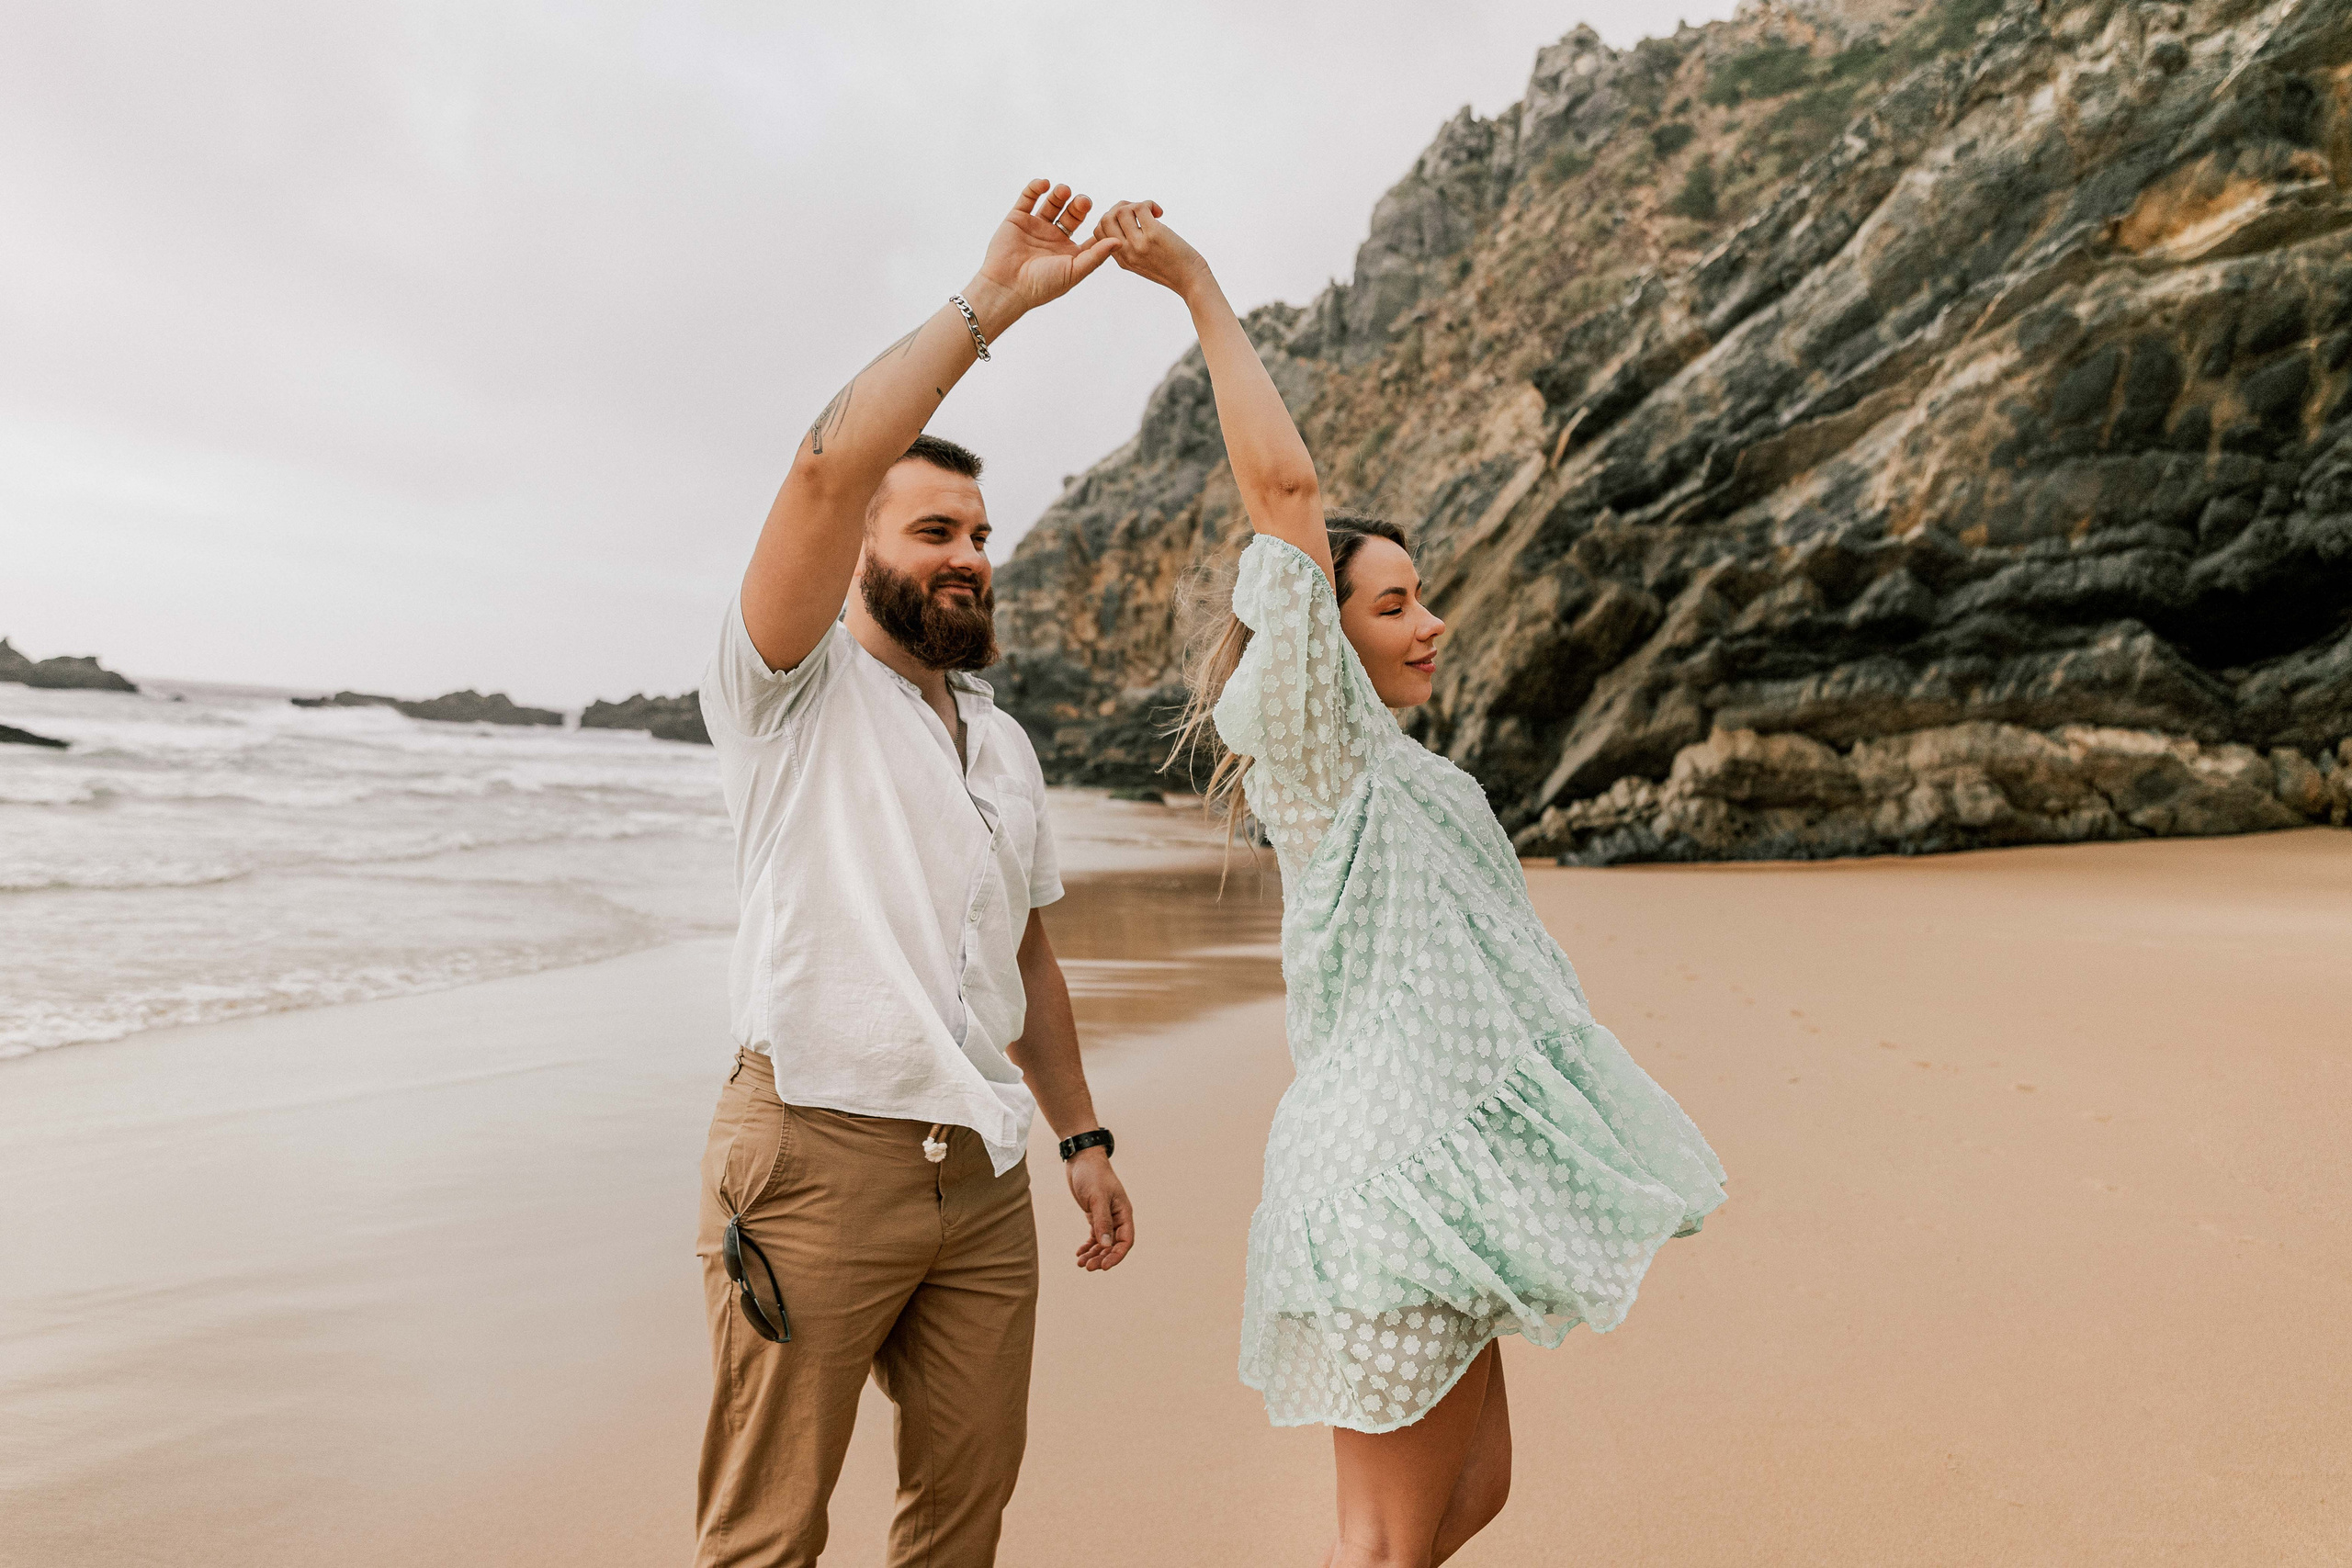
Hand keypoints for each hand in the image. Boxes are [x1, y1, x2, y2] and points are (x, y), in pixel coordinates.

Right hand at [969, 178, 1121, 323]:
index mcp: (1069, 253)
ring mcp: (1035, 227)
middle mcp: (1053, 239)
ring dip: (1059, 194)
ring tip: (1064, 190)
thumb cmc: (1042, 285)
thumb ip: (1096, 256)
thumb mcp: (1074, 271)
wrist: (1007, 286)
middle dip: (1078, 206)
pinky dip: (1036, 188)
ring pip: (1051, 204)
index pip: (1088, 234)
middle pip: (1071, 215)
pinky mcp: (1017, 219)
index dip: (1098, 225)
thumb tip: (1119, 241)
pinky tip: (1045, 184)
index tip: (1107, 216)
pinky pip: (1027, 198)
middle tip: (1083, 201)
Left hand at [1064, 1149, 1134, 1271]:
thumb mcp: (1097, 1197)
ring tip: (1080, 1263)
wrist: (1081, 1159)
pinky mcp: (1094, 1214)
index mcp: (1123, 1212)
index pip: (1125, 1240)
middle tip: (1086, 1267)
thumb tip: (1107, 1244)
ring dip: (1093, 1254)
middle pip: (1113, 1245)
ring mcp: (1106, 1216)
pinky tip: (1079, 1252)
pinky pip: (1095, 1235)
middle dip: (1102, 1257)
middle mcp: (1117, 1217)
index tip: (1103, 1267)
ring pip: (1103, 1242)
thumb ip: (1102, 1221)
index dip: (1116, 1255)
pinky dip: (1088, 1245)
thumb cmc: (1092, 1174)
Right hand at [1091, 201, 1208, 298]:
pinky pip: (1141, 207)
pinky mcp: (1153, 234)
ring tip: (1151, 212)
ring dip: (1137, 204)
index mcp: (1122, 259)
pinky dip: (1149, 204)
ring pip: (1122, 210)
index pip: (1099, 232)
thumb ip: (1131, 246)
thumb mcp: (1143, 263)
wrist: (1191, 281)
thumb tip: (1129, 217)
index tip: (1129, 219)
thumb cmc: (1173, 269)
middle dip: (1120, 207)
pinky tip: (1159, 213)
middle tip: (1138, 211)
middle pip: (1106, 219)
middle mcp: (1126, 252)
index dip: (1110, 218)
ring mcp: (1139, 243)